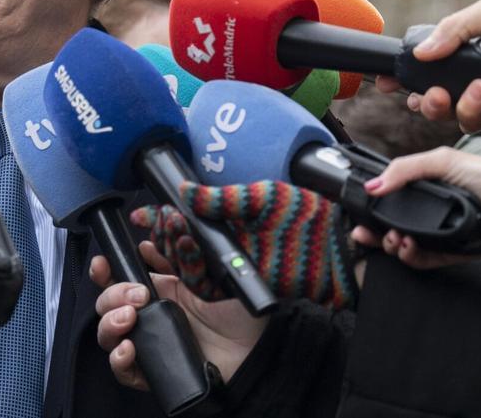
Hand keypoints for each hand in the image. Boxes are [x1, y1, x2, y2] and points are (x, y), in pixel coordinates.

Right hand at [91, 243, 266, 387]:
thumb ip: (184, 253)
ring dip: (109, 322)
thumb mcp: (212, 273)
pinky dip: (118, 359)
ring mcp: (150, 343)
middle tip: (138, 295)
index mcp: (161, 290)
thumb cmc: (242, 313)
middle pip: (107, 303)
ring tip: (130, 319)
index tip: (103, 263)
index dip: (106, 270)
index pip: (120, 277)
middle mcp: (150, 315)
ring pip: (107, 333)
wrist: (257, 353)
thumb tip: (150, 240)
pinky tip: (129, 348)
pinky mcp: (154, 371)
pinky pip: (122, 369)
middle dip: (112, 294)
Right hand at [132, 182, 356, 308]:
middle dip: (161, 232)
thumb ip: (222, 198)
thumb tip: (185, 191)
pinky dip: (189, 271)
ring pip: (185, 266)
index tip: (139, 210)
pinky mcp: (238, 288)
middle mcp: (225, 247)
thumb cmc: (307, 216)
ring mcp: (230, 268)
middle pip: (179, 244)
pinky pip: (203, 286)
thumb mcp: (261, 197)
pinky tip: (184, 251)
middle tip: (157, 218)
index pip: (185, 221)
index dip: (159, 217)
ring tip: (168, 229)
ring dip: (171, 248)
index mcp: (227, 224)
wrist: (340, 247)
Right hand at [349, 146, 480, 269]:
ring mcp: (439, 235)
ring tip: (395, 238)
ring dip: (392, 245)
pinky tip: (408, 246)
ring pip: (403, 247)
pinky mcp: (451, 254)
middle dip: (374, 233)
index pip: (391, 202)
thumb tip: (372, 186)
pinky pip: (423, 261)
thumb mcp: (441, 161)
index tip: (359, 212)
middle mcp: (430, 214)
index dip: (372, 209)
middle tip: (364, 233)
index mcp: (426, 190)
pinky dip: (411, 256)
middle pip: (391, 228)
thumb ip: (404, 170)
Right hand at [376, 0, 480, 138]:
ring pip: (464, 122)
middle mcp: (477, 84)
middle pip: (436, 107)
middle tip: (435, 94)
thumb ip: (453, 28)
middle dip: (429, 104)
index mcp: (466, 59)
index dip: (403, 81)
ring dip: (470, 107)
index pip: (425, 74)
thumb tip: (421, 51)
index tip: (388, 83)